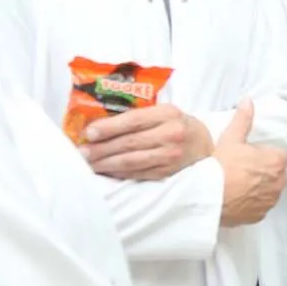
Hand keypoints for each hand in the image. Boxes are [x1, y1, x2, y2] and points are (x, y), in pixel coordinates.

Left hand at [83, 105, 213, 179]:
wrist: (204, 145)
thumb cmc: (176, 124)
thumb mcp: (163, 112)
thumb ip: (139, 116)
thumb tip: (100, 124)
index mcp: (168, 114)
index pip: (133, 121)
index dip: (109, 128)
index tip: (88, 133)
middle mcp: (171, 134)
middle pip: (129, 143)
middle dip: (101, 149)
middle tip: (82, 152)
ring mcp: (170, 156)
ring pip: (131, 161)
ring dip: (106, 163)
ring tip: (89, 163)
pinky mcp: (167, 172)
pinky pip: (137, 174)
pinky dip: (118, 173)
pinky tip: (106, 171)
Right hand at [215, 103, 286, 227]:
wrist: (206, 196)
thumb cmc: (220, 167)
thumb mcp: (231, 138)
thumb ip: (243, 119)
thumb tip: (248, 101)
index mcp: (277, 162)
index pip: (277, 155)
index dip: (261, 154)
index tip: (247, 155)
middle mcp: (279, 183)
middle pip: (274, 172)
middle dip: (262, 170)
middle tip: (240, 168)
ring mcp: (270, 201)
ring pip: (268, 190)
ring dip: (258, 187)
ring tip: (237, 183)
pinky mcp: (259, 215)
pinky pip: (259, 206)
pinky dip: (251, 202)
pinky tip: (236, 196)